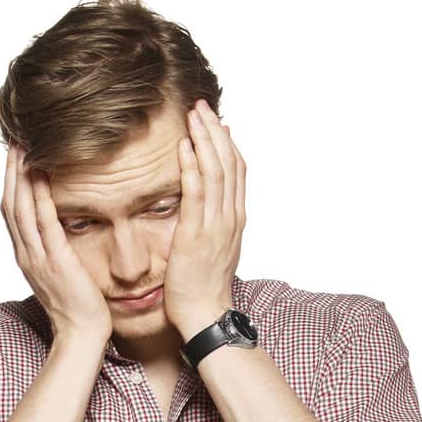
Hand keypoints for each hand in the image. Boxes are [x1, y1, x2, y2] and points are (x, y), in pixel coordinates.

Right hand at [0, 141, 111, 347]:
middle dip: (10, 170)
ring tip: (22, 145)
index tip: (14, 154)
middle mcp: (26, 254)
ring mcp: (38, 258)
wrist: (81, 336)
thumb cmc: (79, 307)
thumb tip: (61, 229)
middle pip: (10, 203)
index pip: (12, 211)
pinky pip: (44, 223)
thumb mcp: (62, 273)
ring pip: (21, 208)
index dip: (10, 181)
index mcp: (27, 255)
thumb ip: (56, 249)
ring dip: (20, 175)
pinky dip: (39, 196)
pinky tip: (41, 174)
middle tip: (14, 138)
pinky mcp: (56, 261)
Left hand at [162, 99, 246, 340]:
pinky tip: (184, 147)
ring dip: (204, 140)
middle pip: (228, 163)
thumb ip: (215, 220)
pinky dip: (191, 167)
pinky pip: (196, 194)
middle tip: (201, 105)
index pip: (237, 170)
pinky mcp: (196, 235)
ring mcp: (216, 226)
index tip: (214, 120)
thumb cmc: (203, 286)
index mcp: (235, 218)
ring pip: (216, 172)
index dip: (226, 141)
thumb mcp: (215, 247)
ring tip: (193, 115)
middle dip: (214, 131)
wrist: (205, 315)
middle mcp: (230, 218)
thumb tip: (209, 200)